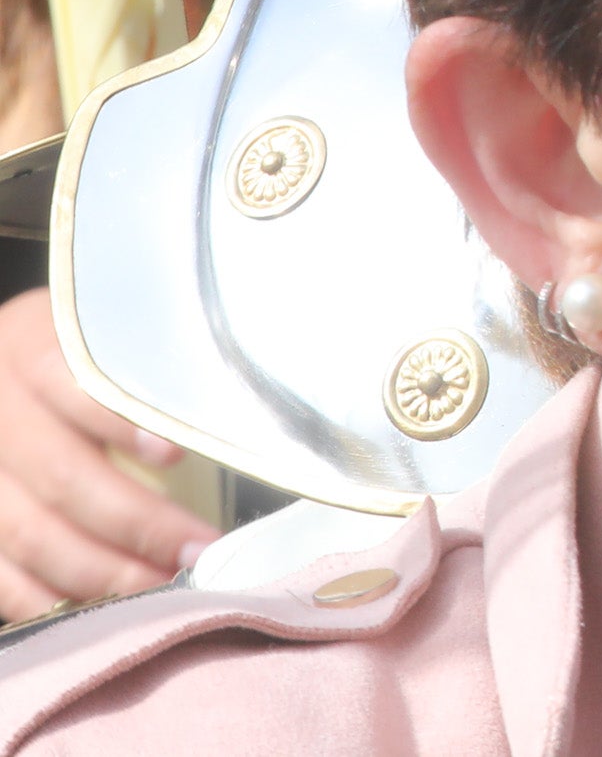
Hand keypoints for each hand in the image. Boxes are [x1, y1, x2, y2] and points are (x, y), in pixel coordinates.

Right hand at [0, 286, 207, 614]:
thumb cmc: (68, 356)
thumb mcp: (95, 335)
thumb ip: (141, 367)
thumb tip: (229, 418)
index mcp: (30, 349)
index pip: (76, 387)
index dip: (123, 425)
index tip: (176, 455)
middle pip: (61, 476)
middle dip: (136, 523)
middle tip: (198, 550)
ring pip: (29, 533)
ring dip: (101, 571)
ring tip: (163, 587)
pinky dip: (44, 599)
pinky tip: (97, 609)